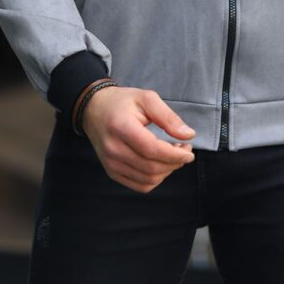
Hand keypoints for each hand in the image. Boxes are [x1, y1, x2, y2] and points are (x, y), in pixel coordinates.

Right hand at [81, 85, 195, 192]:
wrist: (94, 110)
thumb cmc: (123, 102)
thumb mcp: (147, 98)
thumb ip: (168, 117)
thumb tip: (189, 135)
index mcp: (121, 127)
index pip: (151, 149)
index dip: (174, 154)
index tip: (189, 150)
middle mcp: (113, 149)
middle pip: (151, 167)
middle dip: (174, 162)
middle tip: (184, 149)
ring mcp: (111, 164)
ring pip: (148, 179)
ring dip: (167, 171)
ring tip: (173, 155)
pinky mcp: (112, 172)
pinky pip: (140, 185)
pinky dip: (156, 179)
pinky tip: (161, 165)